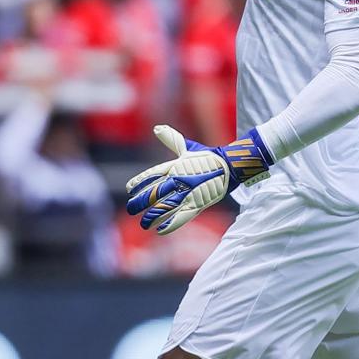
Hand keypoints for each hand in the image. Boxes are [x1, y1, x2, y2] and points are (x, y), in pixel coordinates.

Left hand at [124, 125, 273, 233]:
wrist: (228, 166)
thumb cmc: (207, 157)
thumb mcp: (186, 147)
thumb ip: (171, 138)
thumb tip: (157, 127)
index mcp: (174, 166)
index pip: (152, 175)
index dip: (139, 182)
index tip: (129, 188)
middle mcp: (178, 180)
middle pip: (155, 193)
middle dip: (141, 202)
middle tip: (131, 208)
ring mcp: (187, 193)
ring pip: (166, 207)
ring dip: (153, 216)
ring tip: (143, 223)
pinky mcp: (198, 204)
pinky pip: (182, 217)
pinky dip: (171, 225)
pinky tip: (160, 231)